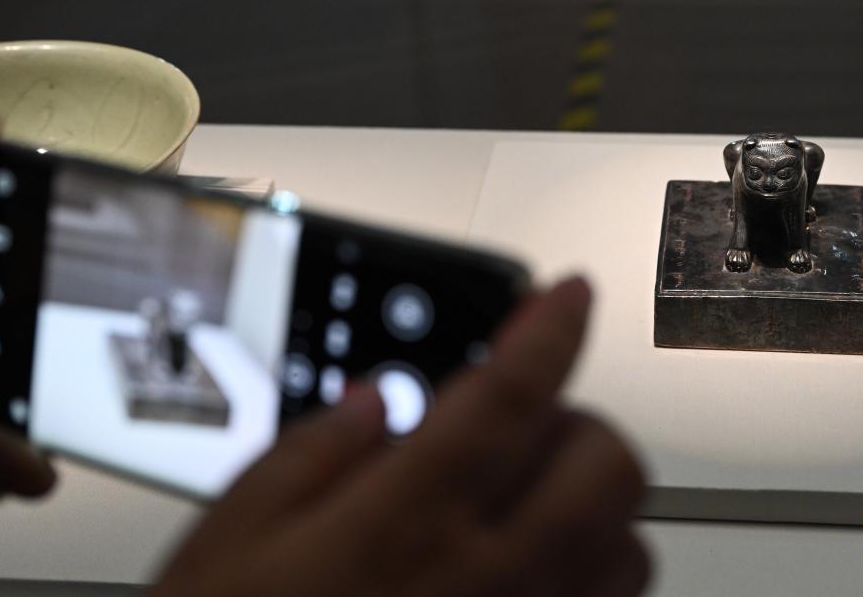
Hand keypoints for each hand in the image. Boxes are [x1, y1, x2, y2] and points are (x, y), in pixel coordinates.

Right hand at [152, 277, 649, 596]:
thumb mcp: (234, 535)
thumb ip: (310, 452)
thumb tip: (371, 401)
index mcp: (404, 522)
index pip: (508, 396)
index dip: (547, 328)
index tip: (565, 294)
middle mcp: (480, 579)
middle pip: (603, 467)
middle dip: (578, 417)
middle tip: (522, 420)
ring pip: (629, 545)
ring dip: (593, 497)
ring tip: (530, 493)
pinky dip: (594, 566)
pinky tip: (534, 561)